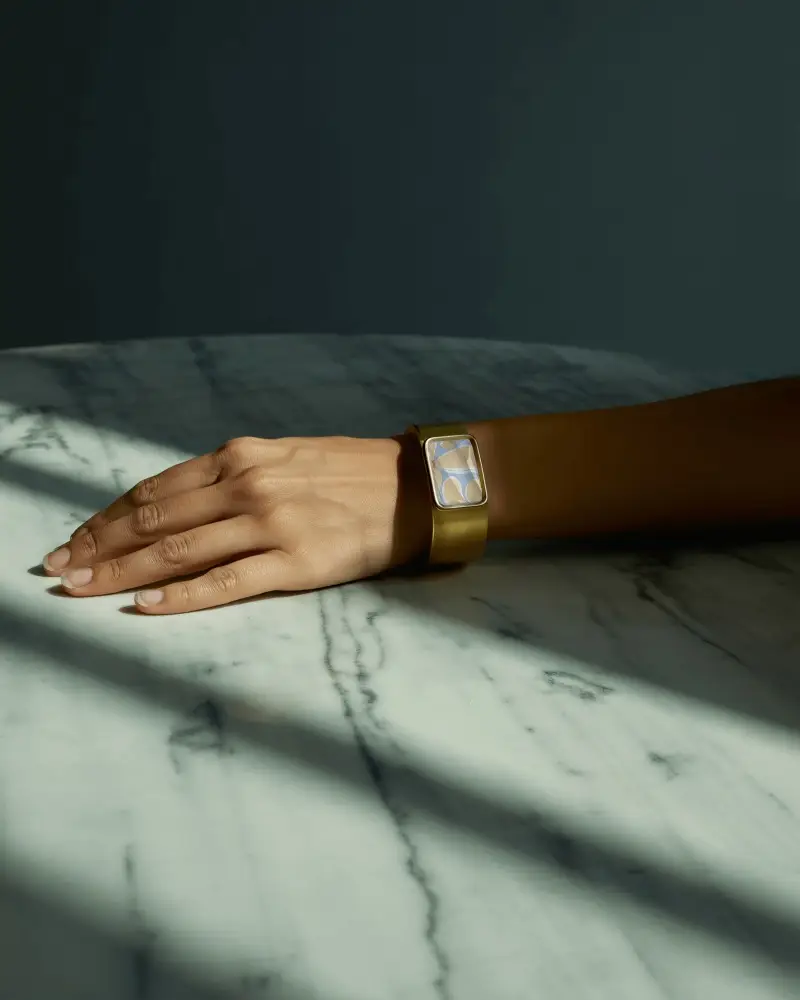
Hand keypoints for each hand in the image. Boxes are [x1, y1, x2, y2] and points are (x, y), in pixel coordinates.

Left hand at [42, 435, 429, 613]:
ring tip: (81, 590)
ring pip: (179, 551)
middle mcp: (247, 485)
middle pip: (154, 521)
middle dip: (98, 546)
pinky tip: (146, 606)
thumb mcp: (284, 458)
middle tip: (58, 569)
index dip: (107, 516)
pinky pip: (227, 582)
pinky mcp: (297, 561)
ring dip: (122, 572)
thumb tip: (177, 505)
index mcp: (240, 457)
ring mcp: (271, 523)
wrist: (417, 487)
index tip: (75, 538)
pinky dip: (181, 596)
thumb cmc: (351, 473)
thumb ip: (232, 477)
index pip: (155, 490)